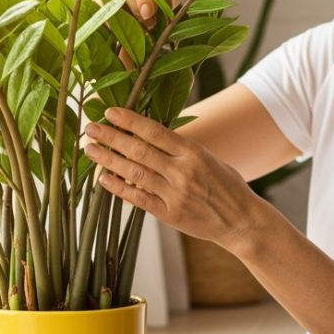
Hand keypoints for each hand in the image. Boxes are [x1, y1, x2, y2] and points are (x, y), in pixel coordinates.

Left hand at [82, 107, 272, 251]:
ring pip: (134, 173)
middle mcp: (182, 171)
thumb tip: (151, 136)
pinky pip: (138, 198)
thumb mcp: (210, 158)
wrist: (242, 222)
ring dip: (109, 160)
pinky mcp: (169, 214)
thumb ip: (181, 149)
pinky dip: (119, 188)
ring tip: (90, 150)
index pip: (155, 131)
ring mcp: (175, 194)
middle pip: (139, 150)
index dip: (129, 120)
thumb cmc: (227, 187)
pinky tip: (103, 179)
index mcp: (194, 152)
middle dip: (111, 137)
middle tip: (90, 127)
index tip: (109, 112)